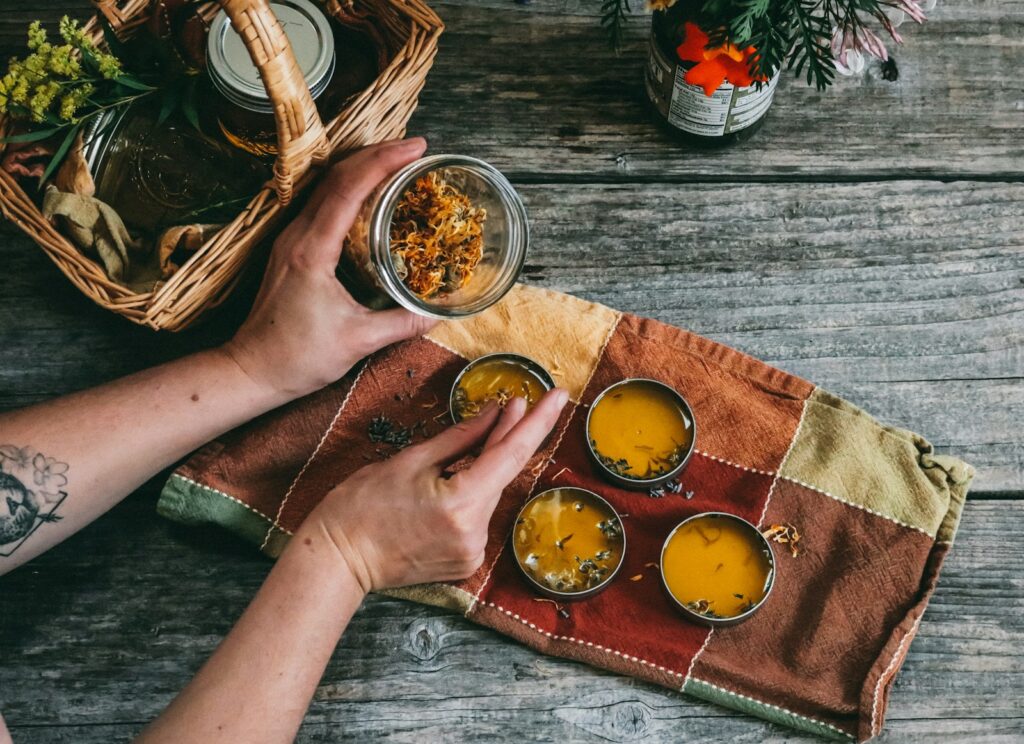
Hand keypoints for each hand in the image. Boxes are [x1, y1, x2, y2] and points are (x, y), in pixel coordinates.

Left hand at [224, 138, 436, 402]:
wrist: (252, 370)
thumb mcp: (359, 340)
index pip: (348, 187)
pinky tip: (370, 194)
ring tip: (396, 161)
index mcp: (312, 249)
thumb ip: (403, 322)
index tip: (416, 149)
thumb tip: (439, 312)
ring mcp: (291, 239)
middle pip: (336, 175)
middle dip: (377, 154)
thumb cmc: (297, 356)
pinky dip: (349, 188)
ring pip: (326, 185)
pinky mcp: (291, 249)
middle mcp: (297, 235)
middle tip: (414, 148)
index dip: (384, 160)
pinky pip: (322, 204)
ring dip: (361, 166)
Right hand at [301, 388, 570, 592]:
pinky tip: (444, 491)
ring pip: (490, 495)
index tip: (558, 396)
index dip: (538, 421)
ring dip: (483, 470)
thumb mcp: (411, 460)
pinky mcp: (466, 563)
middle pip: (502, 474)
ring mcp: (472, 552)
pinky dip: (471, 497)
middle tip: (508, 405)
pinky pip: (478, 518)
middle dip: (505, 438)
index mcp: (461, 502)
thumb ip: (463, 437)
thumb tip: (499, 412)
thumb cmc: (361, 506)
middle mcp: (475, 532)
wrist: (337, 560)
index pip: (513, 453)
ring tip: (450, 459)